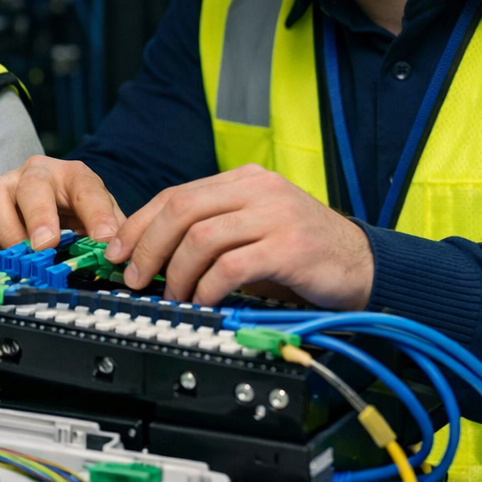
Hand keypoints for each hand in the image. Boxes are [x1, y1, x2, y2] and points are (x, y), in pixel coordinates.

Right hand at [0, 155, 124, 249]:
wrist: (44, 209)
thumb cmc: (75, 215)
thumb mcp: (100, 221)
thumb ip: (113, 236)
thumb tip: (123, 259)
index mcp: (73, 176)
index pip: (87, 188)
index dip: (97, 214)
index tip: (104, 240)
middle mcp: (37, 173)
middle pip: (34, 185)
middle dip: (40, 215)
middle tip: (47, 244)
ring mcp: (6, 186)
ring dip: (8, 228)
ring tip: (23, 256)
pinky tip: (9, 256)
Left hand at [106, 164, 372, 309]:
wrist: (364, 265)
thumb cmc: (302, 252)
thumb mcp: (254, 229)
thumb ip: (213, 230)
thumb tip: (150, 255)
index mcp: (245, 180)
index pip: (177, 195)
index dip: (140, 224)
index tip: (117, 252)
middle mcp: (259, 190)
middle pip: (182, 210)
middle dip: (149, 247)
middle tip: (134, 277)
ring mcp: (276, 215)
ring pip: (202, 237)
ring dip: (176, 272)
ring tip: (172, 296)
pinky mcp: (290, 247)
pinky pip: (231, 266)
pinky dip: (207, 286)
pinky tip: (202, 301)